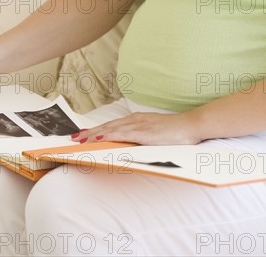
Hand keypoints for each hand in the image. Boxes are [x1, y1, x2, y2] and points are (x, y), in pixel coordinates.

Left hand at [70, 112, 200, 145]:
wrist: (191, 126)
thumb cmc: (176, 132)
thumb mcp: (155, 134)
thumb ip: (142, 137)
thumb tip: (130, 145)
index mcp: (138, 120)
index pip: (113, 125)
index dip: (97, 130)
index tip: (84, 134)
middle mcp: (135, 120)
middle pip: (108, 126)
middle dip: (90, 132)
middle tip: (74, 138)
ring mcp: (139, 125)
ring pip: (111, 129)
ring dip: (94, 135)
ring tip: (80, 140)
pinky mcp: (143, 132)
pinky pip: (121, 134)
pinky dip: (108, 136)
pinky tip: (99, 139)